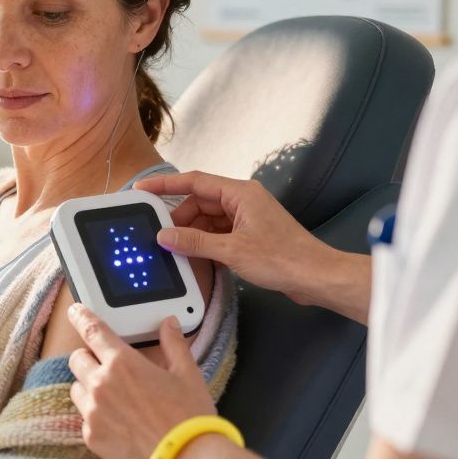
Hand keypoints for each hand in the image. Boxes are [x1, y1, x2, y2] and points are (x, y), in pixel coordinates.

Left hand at [67, 304, 215, 458]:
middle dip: (89, 358)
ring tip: (115, 398)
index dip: (81, 317)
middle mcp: (101, 384)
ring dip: (89, 387)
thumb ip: (174, 344)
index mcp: (122, 363)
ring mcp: (93, 412)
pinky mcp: (91, 437)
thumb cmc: (189, 417)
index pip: (92, 330)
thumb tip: (169, 323)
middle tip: (108, 367)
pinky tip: (119, 423)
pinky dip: (96, 416)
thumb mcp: (187, 374)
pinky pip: (84, 418)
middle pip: (77, 359)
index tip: (75, 311)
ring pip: (77, 388)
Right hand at [133, 171, 336, 304]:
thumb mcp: (231, 250)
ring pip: (207, 218)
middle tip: (159, 235)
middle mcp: (243, 200)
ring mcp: (246, 217)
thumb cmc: (283, 258)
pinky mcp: (250, 234)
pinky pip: (218, 232)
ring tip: (175, 249)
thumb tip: (164, 236)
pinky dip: (204, 241)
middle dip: (178, 218)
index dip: (165, 184)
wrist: (316, 277)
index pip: (194, 181)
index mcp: (240, 193)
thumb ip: (194, 241)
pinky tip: (194, 255)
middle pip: (199, 201)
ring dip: (191, 232)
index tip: (142, 190)